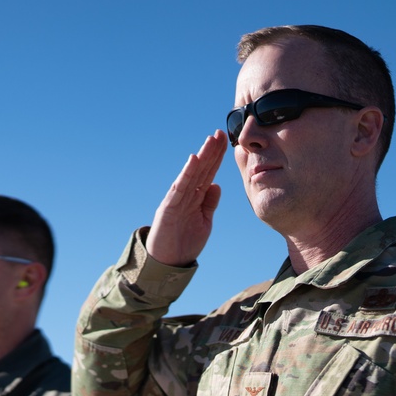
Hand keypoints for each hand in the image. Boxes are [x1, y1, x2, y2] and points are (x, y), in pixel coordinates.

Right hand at [146, 130, 227, 266]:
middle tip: (221, 133)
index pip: (209, 173)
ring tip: (210, 140)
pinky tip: (194, 160)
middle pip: (202, 169)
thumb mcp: (204, 220)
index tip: (227, 141)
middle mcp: (186, 194)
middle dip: (212, 151)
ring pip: (192, 174)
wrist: (168, 262)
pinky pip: (180, 188)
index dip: (217, 157)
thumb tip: (217, 185)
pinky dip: (186, 173)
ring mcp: (177, 200)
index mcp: (195, 197)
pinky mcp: (169, 208)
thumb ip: (209, 203)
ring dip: (202, 156)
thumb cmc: (185, 242)